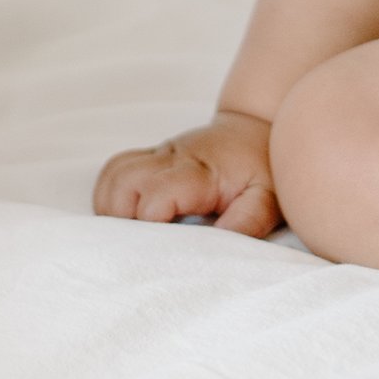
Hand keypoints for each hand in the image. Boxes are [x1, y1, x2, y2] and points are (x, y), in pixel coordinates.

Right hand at [94, 111, 279, 236]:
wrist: (255, 129)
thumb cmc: (261, 169)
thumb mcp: (267, 197)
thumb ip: (248, 220)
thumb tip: (220, 247)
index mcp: (198, 172)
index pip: (156, 195)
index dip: (150, 224)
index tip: (160, 249)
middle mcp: (171, 159)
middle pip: (123, 181)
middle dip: (121, 218)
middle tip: (140, 246)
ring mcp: (157, 155)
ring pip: (114, 174)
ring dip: (111, 207)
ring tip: (130, 236)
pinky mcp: (150, 157)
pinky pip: (115, 171)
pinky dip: (110, 196)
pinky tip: (125, 219)